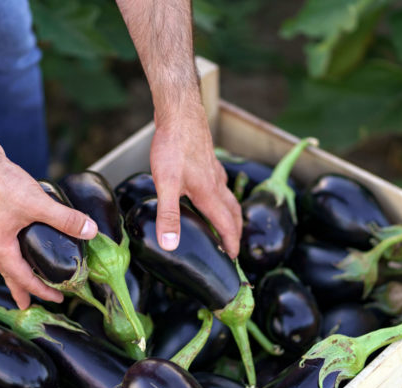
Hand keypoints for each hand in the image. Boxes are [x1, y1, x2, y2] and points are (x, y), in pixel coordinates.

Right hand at [0, 149, 97, 308]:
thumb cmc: (0, 181)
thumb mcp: (37, 203)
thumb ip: (65, 219)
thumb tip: (90, 231)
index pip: (22, 278)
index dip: (40, 290)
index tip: (57, 298)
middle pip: (7, 274)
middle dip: (21, 290)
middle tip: (29, 305)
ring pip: (2, 260)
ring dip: (15, 272)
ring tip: (25, 280)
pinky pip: (0, 245)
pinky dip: (11, 253)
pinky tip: (19, 246)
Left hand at [150, 102, 241, 257]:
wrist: (179, 113)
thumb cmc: (173, 146)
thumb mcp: (166, 184)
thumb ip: (168, 215)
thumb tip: (170, 245)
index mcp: (209, 194)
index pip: (225, 225)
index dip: (230, 244)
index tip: (232, 259)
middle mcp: (216, 184)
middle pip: (233, 213)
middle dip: (235, 232)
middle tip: (233, 247)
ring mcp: (213, 171)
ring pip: (228, 198)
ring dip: (231, 215)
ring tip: (225, 225)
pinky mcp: (207, 160)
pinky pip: (220, 184)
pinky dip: (221, 196)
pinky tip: (210, 193)